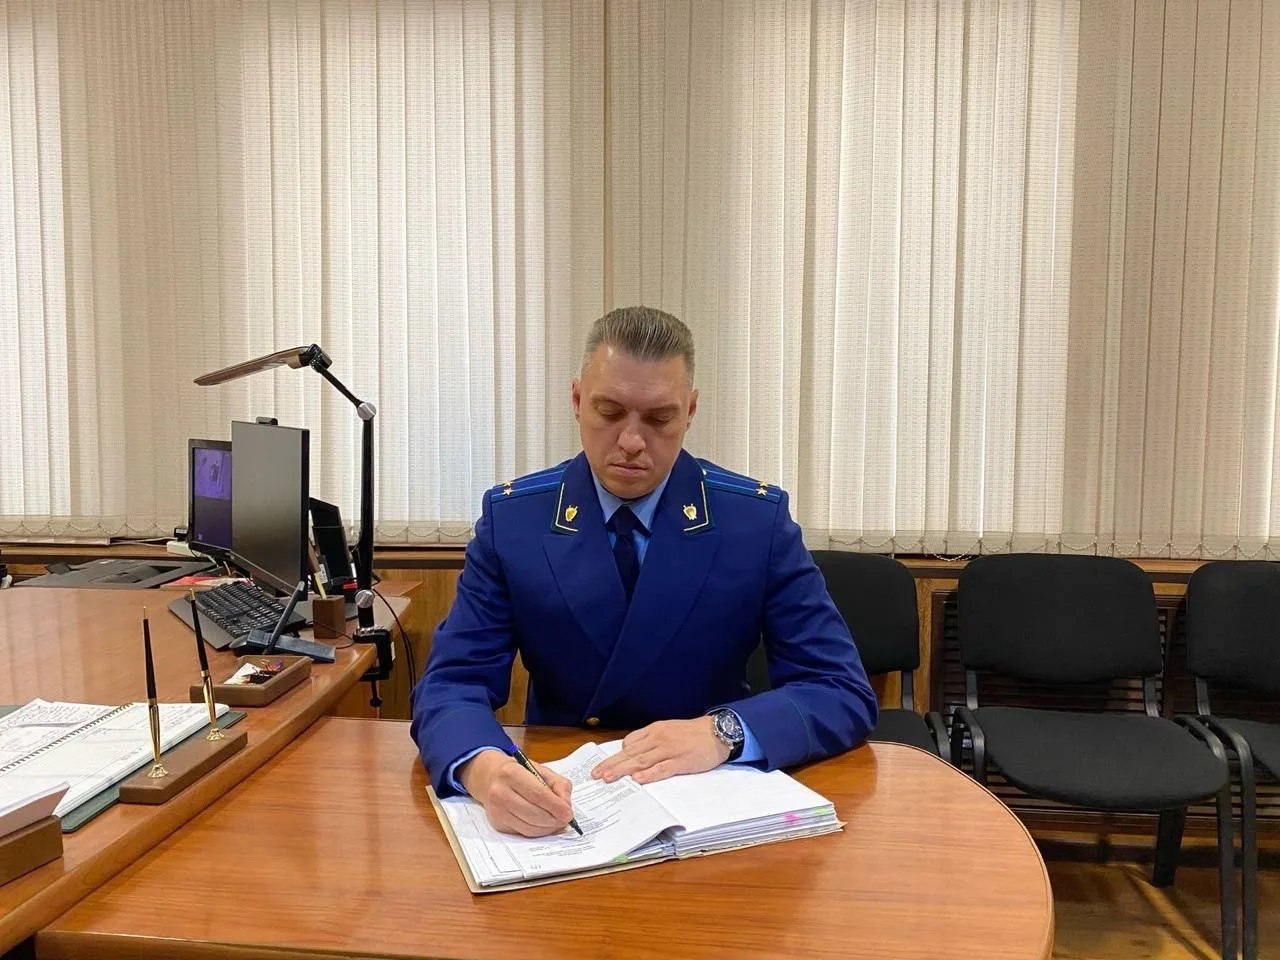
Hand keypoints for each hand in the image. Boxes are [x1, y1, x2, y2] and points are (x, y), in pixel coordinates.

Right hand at [458, 749, 574, 837]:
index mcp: (512, 773)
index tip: (569, 814)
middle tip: (566, 821)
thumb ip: (559, 785)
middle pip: (534, 814)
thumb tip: (566, 806)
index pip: (538, 794)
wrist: (491, 777)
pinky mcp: (497, 823)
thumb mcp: (541, 770)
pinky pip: (522, 833)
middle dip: (554, 820)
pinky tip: (544, 825)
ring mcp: (497, 810)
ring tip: (557, 823)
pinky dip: (537, 832)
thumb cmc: (520, 773)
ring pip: (529, 828)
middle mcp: (500, 792)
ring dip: (547, 829)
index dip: (556, 807)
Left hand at [590, 717, 729, 784]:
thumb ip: (652, 739)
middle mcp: (659, 739)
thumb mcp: (669, 729)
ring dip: (623, 770)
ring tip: (608, 778)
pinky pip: (662, 768)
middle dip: (612, 764)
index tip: (603, 765)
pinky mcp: (681, 761)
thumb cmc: (693, 733)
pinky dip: (648, 774)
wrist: (718, 732)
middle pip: (630, 753)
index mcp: (655, 730)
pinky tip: (637, 779)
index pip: (629, 742)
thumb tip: (633, 750)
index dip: (616, 755)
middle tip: (596, 774)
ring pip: (641, 761)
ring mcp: (669, 750)